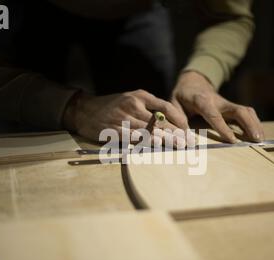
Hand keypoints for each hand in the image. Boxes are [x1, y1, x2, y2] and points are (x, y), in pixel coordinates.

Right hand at [63, 89, 189, 145]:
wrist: (85, 110)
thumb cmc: (113, 106)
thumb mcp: (132, 99)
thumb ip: (150, 108)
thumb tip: (172, 123)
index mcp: (140, 96)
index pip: (166, 107)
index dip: (179, 120)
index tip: (188, 131)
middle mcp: (133, 105)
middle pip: (160, 121)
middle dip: (176, 133)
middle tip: (189, 142)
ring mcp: (123, 118)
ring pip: (148, 131)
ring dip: (165, 140)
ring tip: (178, 146)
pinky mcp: (113, 130)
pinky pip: (133, 139)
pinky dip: (145, 144)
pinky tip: (156, 148)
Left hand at [171, 71, 264, 142]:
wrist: (193, 82)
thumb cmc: (182, 96)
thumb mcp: (173, 104)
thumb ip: (177, 118)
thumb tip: (184, 135)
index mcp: (201, 100)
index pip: (213, 114)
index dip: (223, 127)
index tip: (232, 140)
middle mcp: (218, 101)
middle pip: (238, 109)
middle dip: (248, 123)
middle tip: (256, 138)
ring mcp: (227, 103)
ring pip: (245, 111)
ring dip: (255, 124)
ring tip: (261, 139)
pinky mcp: (232, 107)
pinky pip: (246, 113)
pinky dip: (254, 123)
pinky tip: (258, 135)